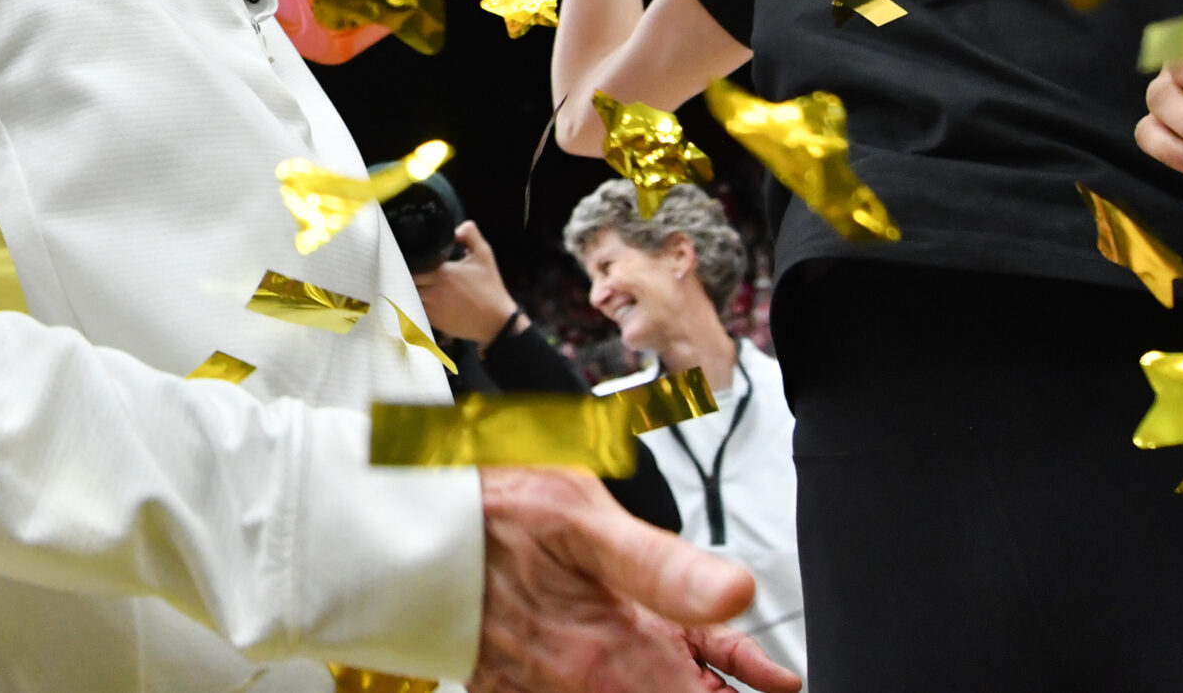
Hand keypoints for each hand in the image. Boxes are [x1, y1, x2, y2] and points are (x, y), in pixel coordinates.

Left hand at [414, 221, 519, 347]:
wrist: (496, 322)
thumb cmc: (490, 287)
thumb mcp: (485, 255)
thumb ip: (470, 234)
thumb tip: (455, 229)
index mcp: (443, 273)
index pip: (412, 265)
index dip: (407, 260)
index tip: (409, 256)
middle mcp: (434, 291)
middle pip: (406, 280)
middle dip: (406, 274)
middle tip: (409, 268)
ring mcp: (432, 308)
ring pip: (409, 296)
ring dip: (409, 289)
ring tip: (413, 282)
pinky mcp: (433, 322)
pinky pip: (416, 309)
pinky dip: (416, 303)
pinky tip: (423, 297)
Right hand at [469, 468, 795, 692]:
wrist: (401, 526)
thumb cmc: (487, 508)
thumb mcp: (581, 514)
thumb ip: (660, 563)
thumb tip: (738, 593)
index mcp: (611, 647)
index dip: (750, 687)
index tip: (781, 682)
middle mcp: (583, 682)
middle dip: (709, 685)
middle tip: (751, 673)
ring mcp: (547, 690)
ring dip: (666, 678)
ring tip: (697, 665)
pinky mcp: (514, 690)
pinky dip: (614, 676)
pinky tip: (626, 661)